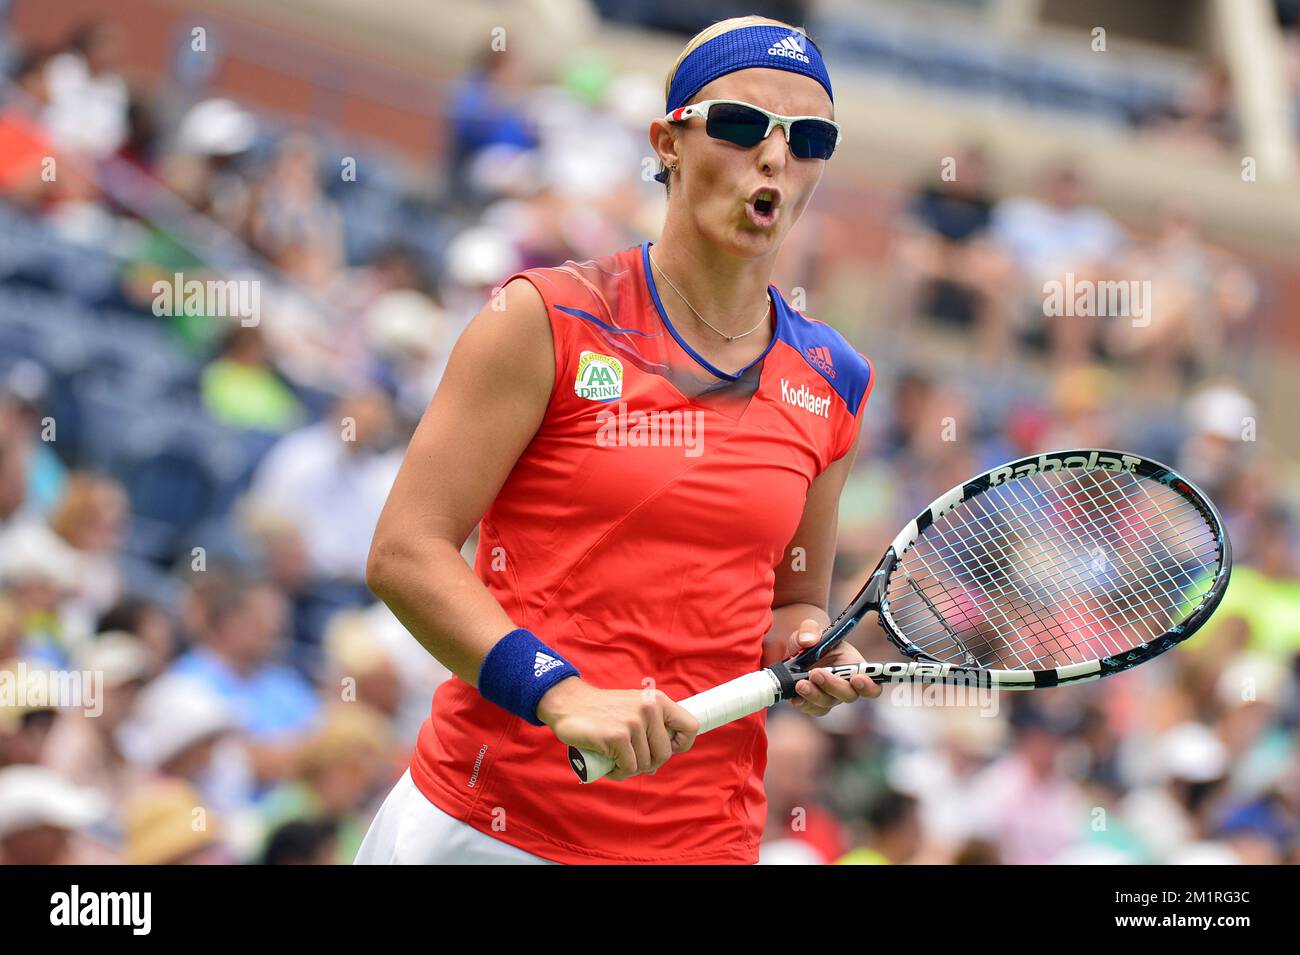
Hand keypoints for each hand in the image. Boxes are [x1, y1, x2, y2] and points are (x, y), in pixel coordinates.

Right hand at [537, 677, 699, 780]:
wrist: (568, 703)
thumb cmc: (602, 711)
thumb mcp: (633, 708)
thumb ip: (651, 728)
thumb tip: (660, 763)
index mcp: (658, 701)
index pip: (690, 726)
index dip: (681, 744)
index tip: (665, 749)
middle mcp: (649, 709)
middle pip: (665, 754)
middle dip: (649, 763)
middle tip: (630, 759)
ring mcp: (633, 722)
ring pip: (645, 764)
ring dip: (629, 769)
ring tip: (614, 759)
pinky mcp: (617, 737)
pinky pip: (628, 768)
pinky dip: (618, 773)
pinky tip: (608, 765)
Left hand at [784, 619, 881, 715]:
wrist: (796, 651)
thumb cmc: (812, 639)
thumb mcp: (809, 628)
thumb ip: (810, 629)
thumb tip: (808, 640)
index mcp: (854, 664)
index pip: (873, 681)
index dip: (869, 685)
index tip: (856, 678)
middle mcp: (846, 684)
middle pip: (848, 695)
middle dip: (833, 686)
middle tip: (816, 673)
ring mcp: (831, 696)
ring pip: (827, 704)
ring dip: (814, 696)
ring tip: (800, 684)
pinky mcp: (815, 703)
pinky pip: (812, 709)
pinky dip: (803, 704)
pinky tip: (794, 696)